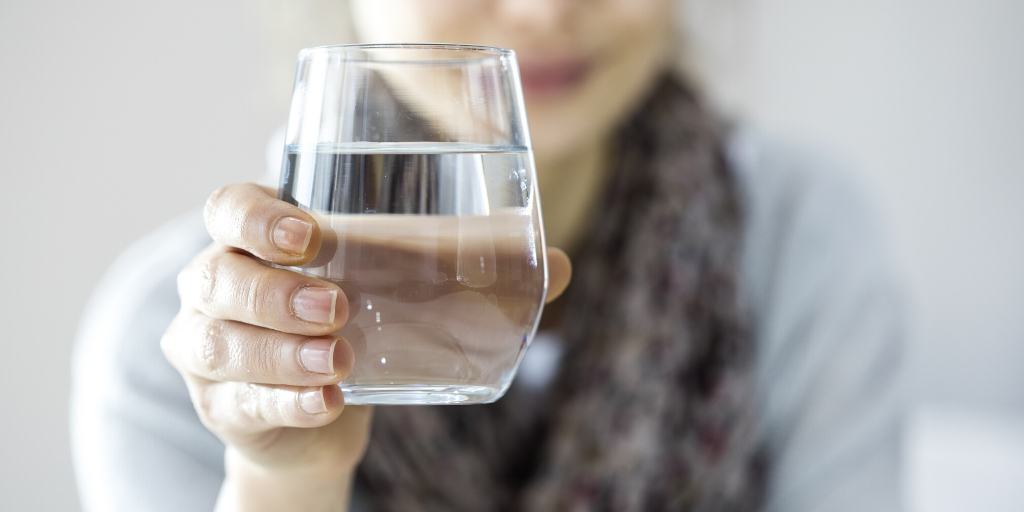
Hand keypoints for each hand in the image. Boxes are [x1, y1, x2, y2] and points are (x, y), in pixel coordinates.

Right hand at [161, 183, 570, 510]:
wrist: (316, 414)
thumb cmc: (354, 328)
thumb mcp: (396, 293)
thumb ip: (465, 275)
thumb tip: (559, 266)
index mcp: (256, 241)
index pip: (228, 209)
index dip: (257, 217)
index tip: (311, 235)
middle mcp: (217, 288)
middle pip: (216, 276)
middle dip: (275, 290)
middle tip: (337, 305)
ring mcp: (209, 350)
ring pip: (219, 343)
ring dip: (281, 351)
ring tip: (341, 358)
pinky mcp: (224, 406)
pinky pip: (241, 403)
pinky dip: (286, 402)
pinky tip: (328, 402)